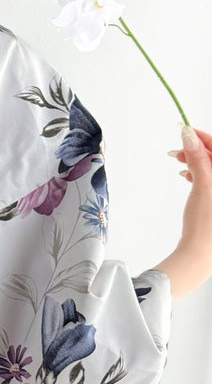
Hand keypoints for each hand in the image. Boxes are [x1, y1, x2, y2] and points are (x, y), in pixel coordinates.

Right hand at [154, 126, 211, 299]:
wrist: (200, 253)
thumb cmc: (205, 226)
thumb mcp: (202, 185)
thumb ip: (197, 157)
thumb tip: (188, 133)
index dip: (203, 136)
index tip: (184, 129)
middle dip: (198, 148)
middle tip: (177, 149)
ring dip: (196, 160)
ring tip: (179, 162)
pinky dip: (199, 172)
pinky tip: (187, 174)